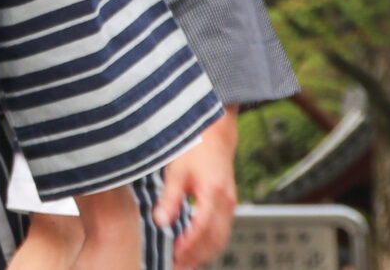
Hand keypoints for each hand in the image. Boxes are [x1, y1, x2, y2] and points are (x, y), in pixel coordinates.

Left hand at [154, 109, 236, 267]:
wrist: (216, 134)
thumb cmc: (194, 148)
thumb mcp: (176, 170)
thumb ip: (169, 198)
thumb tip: (160, 222)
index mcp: (213, 194)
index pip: (202, 230)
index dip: (188, 246)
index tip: (173, 257)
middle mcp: (226, 203)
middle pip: (214, 240)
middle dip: (196, 257)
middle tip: (176, 267)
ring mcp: (230, 204)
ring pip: (221, 238)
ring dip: (204, 254)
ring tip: (183, 263)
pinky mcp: (227, 204)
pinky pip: (222, 230)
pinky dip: (210, 244)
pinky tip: (194, 249)